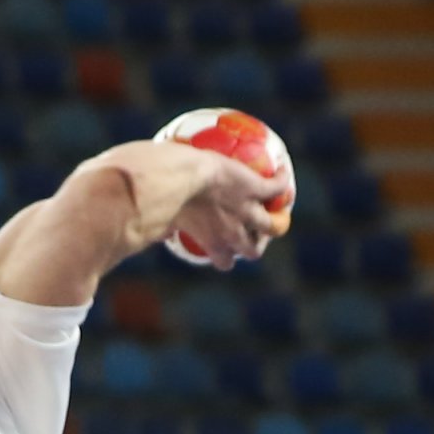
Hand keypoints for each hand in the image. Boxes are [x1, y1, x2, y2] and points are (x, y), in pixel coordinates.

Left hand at [172, 151, 292, 270]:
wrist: (182, 178)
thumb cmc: (166, 198)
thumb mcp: (164, 219)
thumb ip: (163, 228)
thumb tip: (152, 232)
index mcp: (212, 243)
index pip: (225, 262)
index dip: (226, 256)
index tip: (223, 249)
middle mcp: (233, 233)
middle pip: (254, 251)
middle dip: (254, 244)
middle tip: (252, 232)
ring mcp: (248, 211)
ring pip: (273, 226)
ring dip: (274, 218)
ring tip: (275, 207)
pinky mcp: (257, 189)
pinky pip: (278, 188)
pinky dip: (282, 181)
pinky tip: (281, 171)